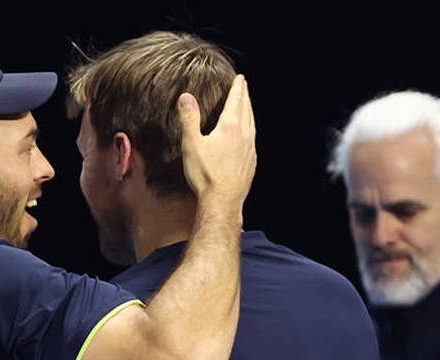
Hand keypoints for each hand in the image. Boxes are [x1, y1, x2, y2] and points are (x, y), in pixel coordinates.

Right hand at [178, 74, 256, 208]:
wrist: (223, 201)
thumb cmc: (205, 174)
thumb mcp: (192, 145)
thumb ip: (189, 119)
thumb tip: (185, 96)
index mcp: (230, 127)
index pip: (235, 101)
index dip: (237, 88)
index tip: (240, 78)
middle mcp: (244, 135)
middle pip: (247, 109)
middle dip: (245, 96)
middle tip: (244, 86)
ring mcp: (250, 149)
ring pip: (253, 123)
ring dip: (250, 111)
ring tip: (247, 105)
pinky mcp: (251, 162)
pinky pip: (253, 138)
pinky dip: (251, 128)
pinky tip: (248, 134)